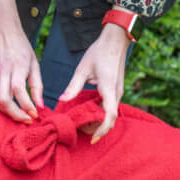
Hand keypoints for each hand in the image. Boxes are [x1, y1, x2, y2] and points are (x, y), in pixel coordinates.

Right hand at [0, 0, 43, 122]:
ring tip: (17, 114)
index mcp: (17, 65)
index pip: (19, 90)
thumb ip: (37, 85)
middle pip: (4, 99)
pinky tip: (5, 108)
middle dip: (15, 114)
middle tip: (26, 120)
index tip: (35, 114)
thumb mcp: (34, 63)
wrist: (1, 30)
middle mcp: (2, 70)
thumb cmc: (21, 47)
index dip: (26, 105)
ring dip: (5, 112)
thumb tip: (40, 106)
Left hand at [59, 21, 130, 142]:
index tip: (93, 138)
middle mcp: (116, 93)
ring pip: (110, 113)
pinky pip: (109, 106)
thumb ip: (73, 86)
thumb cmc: (99, 52)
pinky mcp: (116, 90)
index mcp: (109, 89)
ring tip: (81, 122)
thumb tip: (61, 100)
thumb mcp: (83, 68)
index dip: (102, 129)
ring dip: (98, 120)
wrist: (116, 40)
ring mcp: (118, 92)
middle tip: (79, 129)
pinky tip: (87, 111)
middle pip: (109, 119)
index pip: (109, 115)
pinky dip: (100, 112)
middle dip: (96, 128)